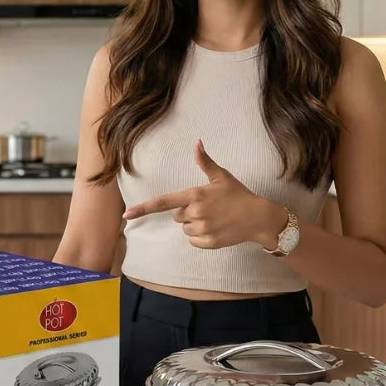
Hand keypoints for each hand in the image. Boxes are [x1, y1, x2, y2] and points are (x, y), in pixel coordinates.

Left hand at [122, 140, 285, 249]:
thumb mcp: (222, 176)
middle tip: (208, 208)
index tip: (127, 214)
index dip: (143, 208)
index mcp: (195, 195)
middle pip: (176, 216)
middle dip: (187, 213)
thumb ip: (205, 162)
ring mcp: (202, 228)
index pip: (163, 202)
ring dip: (194, 225)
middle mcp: (195, 212)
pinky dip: (201, 237)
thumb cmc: (239, 195)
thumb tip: (197, 143)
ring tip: (214, 218)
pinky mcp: (208, 242)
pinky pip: (193, 241)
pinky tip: (216, 229)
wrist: (259, 218)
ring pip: (184, 229)